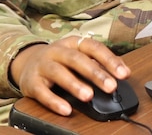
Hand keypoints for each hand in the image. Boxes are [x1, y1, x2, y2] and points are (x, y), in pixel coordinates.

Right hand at [9, 35, 130, 115]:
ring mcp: (43, 65)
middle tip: (111, 86)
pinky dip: (54, 102)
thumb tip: (120, 72)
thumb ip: (98, 63)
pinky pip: (42, 92)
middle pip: (77, 59)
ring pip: (58, 73)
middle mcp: (57, 51)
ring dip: (74, 84)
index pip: (93, 47)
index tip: (124, 73)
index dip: (110, 60)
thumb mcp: (78, 56)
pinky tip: (66, 109)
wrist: (27, 62)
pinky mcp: (31, 82)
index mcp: (73, 43)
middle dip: (95, 73)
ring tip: (89, 96)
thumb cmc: (60, 60)